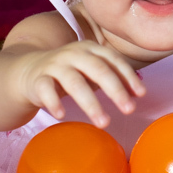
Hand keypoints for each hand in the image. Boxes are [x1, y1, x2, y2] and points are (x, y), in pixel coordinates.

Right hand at [18, 41, 145, 127]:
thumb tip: (138, 93)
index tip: (141, 95)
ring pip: (74, 82)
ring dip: (91, 103)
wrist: (31, 71)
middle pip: (97, 69)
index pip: (113, 60)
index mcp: (90, 49)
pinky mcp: (39, 79)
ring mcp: (55, 65)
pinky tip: (62, 115)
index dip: (128, 76)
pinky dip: (54, 102)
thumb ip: (114, 78)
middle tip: (129, 110)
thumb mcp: (92, 71)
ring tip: (104, 123)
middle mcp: (74, 54)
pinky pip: (46, 89)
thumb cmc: (71, 72)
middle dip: (115, 90)